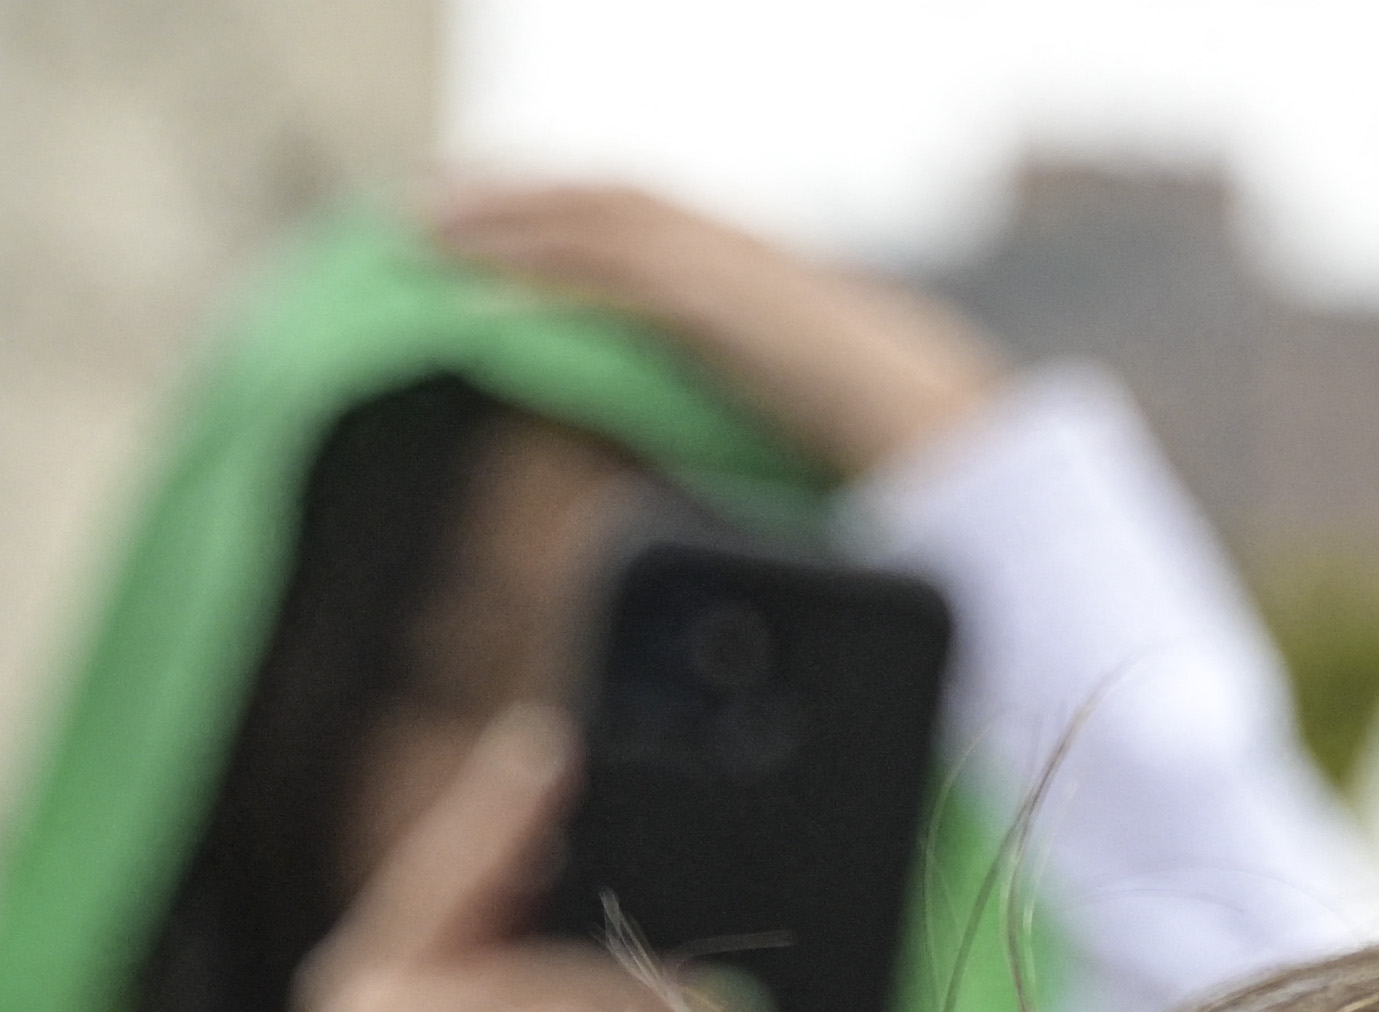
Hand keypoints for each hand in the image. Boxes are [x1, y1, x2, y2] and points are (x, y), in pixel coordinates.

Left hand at [434, 180, 1008, 481]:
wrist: (956, 433)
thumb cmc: (896, 439)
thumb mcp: (797, 411)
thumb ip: (740, 399)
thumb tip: (701, 445)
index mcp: (753, 272)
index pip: (638, 221)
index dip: (560, 214)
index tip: (489, 223)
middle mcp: (736, 255)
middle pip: (604, 202)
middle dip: (512, 199)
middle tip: (421, 210)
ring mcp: (732, 273)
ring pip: (599, 222)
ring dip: (507, 220)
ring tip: (423, 231)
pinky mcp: (723, 308)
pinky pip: (617, 281)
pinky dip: (544, 281)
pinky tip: (479, 298)